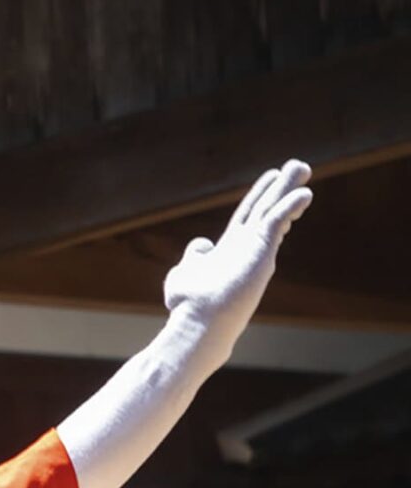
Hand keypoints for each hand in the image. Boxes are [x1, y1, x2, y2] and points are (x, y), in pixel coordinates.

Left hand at [162, 161, 312, 349]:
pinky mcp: (262, 253)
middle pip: (267, 209)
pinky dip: (289, 207)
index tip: (272, 176)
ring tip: (302, 166)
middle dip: (282, 187)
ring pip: (274, 211)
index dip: (260, 195)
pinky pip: (276, 223)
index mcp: (231, 248)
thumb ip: (194, 257)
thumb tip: (201, 245)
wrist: (199, 322)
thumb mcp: (185, 272)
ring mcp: (256, 249)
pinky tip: (303, 193)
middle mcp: (248, 247)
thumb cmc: (190, 304)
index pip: (249, 215)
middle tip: (299, 165)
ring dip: (288, 189)